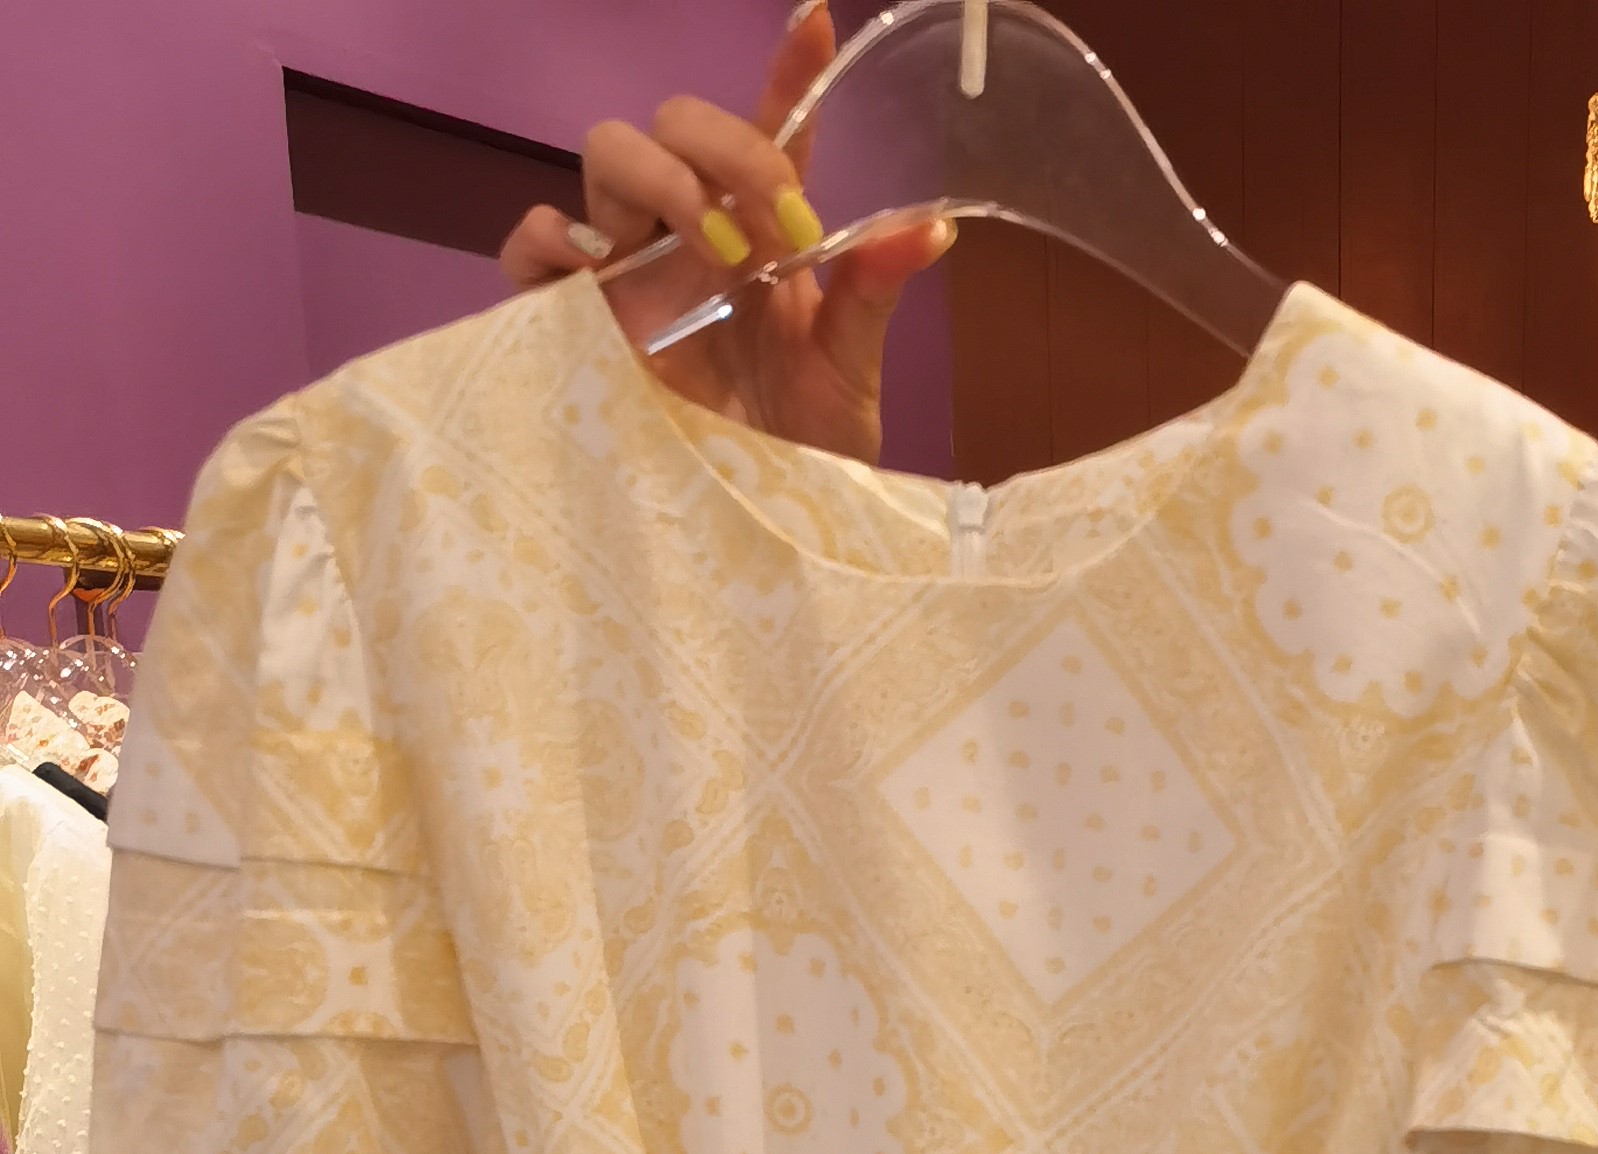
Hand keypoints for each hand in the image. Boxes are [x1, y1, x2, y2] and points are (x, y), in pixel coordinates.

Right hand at [497, 5, 951, 457]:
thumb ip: (873, 293)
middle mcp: (687, 233)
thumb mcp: (849, 371)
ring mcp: (628, 269)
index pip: (769, 133)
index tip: (817, 19)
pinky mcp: (578, 320)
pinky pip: (532, 249)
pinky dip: (550, 239)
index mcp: (758, 232)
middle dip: (720, 146)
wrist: (762, 526)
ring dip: (656, 180)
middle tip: (771, 222)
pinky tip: (598, 266)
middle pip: (671, 122)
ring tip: (709, 250)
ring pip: (606, 157)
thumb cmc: (803, 446)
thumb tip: (931, 227)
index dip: (788, 69)